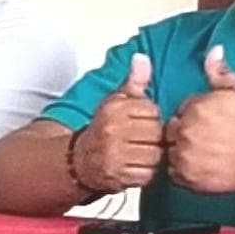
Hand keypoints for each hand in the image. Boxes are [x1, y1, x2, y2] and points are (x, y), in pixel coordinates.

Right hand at [70, 53, 161, 193]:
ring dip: (152, 155)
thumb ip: (134, 80)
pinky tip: (137, 165)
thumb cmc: (103, 129)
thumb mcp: (116, 100)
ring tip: (140, 152)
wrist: (79, 160)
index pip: (152, 111)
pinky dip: (146, 172)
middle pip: (155, 133)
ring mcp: (114, 154)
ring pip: (154, 153)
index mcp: (113, 109)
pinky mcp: (118, 175)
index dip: (150, 118)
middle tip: (142, 139)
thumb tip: (142, 58)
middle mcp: (112, 130)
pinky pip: (147, 173)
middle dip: (153, 138)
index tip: (141, 122)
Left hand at [166, 47, 234, 193]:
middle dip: (185, 132)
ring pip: (170, 150)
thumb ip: (220, 71)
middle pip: (171, 130)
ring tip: (205, 152)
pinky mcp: (186, 176)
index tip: (208, 122)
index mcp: (195, 108)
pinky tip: (201, 164)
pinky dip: (183, 170)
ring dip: (182, 151)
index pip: (180, 109)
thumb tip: (213, 50)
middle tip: (207, 138)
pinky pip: (173, 171)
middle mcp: (186, 131)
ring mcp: (184, 155)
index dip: (193, 116)